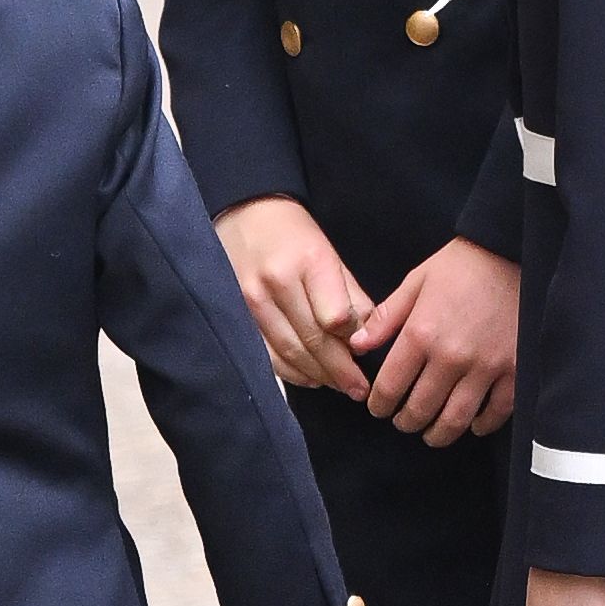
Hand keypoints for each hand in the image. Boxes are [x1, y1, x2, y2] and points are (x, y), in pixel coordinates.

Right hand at [214, 196, 372, 396]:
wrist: (246, 214)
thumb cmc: (296, 236)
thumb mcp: (332, 254)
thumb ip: (351, 296)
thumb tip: (365, 339)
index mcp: (309, 262)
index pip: (336, 317)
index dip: (353, 341)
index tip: (366, 355)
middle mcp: (278, 283)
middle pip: (314, 340)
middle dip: (341, 371)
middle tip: (361, 391)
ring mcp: (253, 301)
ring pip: (290, 352)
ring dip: (319, 376)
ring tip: (341, 388)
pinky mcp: (238, 314)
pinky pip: (267, 354)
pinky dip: (291, 372)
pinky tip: (311, 379)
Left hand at [357, 237, 518, 444]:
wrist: (513, 253)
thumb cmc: (461, 266)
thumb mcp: (416, 282)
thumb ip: (386, 318)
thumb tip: (357, 345)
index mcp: (421, 334)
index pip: (391, 387)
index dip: (380, 405)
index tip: (378, 409)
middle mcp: (451, 356)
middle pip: (421, 408)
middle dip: (406, 422)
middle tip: (404, 423)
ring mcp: (486, 367)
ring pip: (456, 418)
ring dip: (439, 433)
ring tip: (432, 435)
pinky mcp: (515, 370)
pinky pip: (496, 411)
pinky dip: (481, 424)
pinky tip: (473, 425)